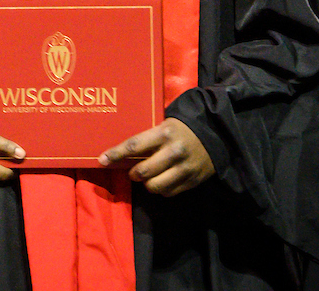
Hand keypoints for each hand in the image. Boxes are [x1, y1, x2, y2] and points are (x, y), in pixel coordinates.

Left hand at [99, 117, 213, 196]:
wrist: (216, 135)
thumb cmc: (182, 129)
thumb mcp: (164, 126)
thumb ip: (148, 138)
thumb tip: (123, 153)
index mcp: (164, 133)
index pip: (134, 145)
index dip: (116, 154)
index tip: (102, 160)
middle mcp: (173, 151)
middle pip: (143, 171)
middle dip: (133, 173)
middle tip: (133, 171)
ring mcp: (184, 168)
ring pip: (155, 186)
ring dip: (146, 183)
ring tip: (148, 177)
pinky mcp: (192, 181)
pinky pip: (169, 193)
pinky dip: (161, 190)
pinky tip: (163, 180)